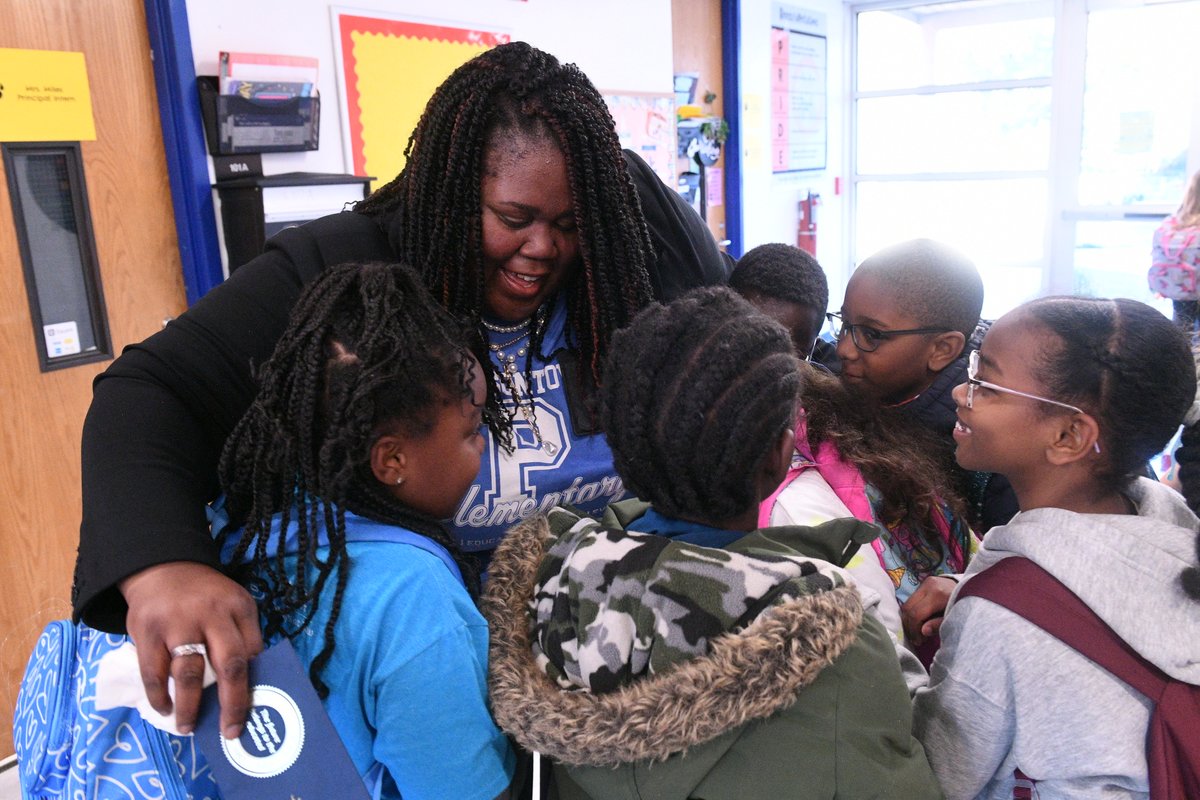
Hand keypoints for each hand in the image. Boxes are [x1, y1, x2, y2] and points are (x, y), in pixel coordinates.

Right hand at [120, 561, 262, 737]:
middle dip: (233, 703)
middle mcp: (212, 613)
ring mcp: (178, 622)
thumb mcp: (232, 603)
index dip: (253, 682)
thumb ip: (241, 635)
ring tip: (188, 726)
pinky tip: (164, 707)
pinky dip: (158, 695)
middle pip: (230, 665)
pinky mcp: (148, 630)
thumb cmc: (204, 596)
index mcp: (238, 607)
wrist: (162, 566)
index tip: (252, 709)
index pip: (253, 651)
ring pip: (189, 673)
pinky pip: (154, 671)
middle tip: (231, 731)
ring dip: (190, 706)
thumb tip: (247, 683)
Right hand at [900, 575, 957, 646]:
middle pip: (908, 608)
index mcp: (938, 595)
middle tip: (916, 638)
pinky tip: (920, 621)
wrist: (973, 588)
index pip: (916, 614)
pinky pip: (912, 599)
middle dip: (909, 625)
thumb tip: (923, 632)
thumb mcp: (955, 618)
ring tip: (917, 631)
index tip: (918, 641)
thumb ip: (939, 625)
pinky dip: (913, 612)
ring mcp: (925, 582)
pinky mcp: (924, 582)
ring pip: (907, 603)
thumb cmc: (964, 606)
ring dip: (909, 619)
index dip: (914, 630)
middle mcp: (928, 586)